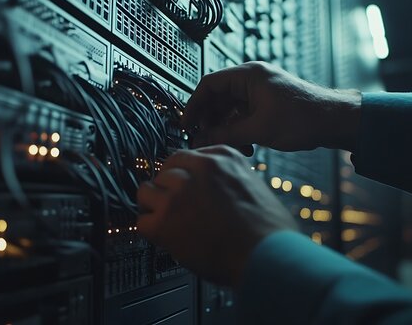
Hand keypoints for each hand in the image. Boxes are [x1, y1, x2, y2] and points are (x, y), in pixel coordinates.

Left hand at [136, 145, 297, 285]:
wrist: (268, 255)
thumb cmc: (269, 230)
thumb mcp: (255, 186)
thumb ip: (228, 180)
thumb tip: (213, 189)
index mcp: (222, 158)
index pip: (185, 157)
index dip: (182, 176)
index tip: (182, 186)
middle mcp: (198, 170)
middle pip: (164, 171)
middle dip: (167, 189)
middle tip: (175, 207)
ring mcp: (179, 193)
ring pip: (146, 191)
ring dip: (154, 206)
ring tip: (166, 221)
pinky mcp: (165, 220)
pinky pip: (141, 221)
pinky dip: (150, 231)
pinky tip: (165, 237)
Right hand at [182, 61, 361, 153]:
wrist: (336, 121)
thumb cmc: (304, 117)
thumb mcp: (260, 129)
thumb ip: (227, 134)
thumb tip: (203, 140)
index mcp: (248, 76)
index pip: (209, 85)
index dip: (194, 105)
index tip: (187, 124)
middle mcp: (252, 80)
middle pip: (218, 98)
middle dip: (211, 121)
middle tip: (204, 140)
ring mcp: (260, 92)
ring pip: (230, 110)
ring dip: (226, 129)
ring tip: (230, 146)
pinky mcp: (267, 104)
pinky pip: (243, 116)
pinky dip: (240, 130)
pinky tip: (245, 146)